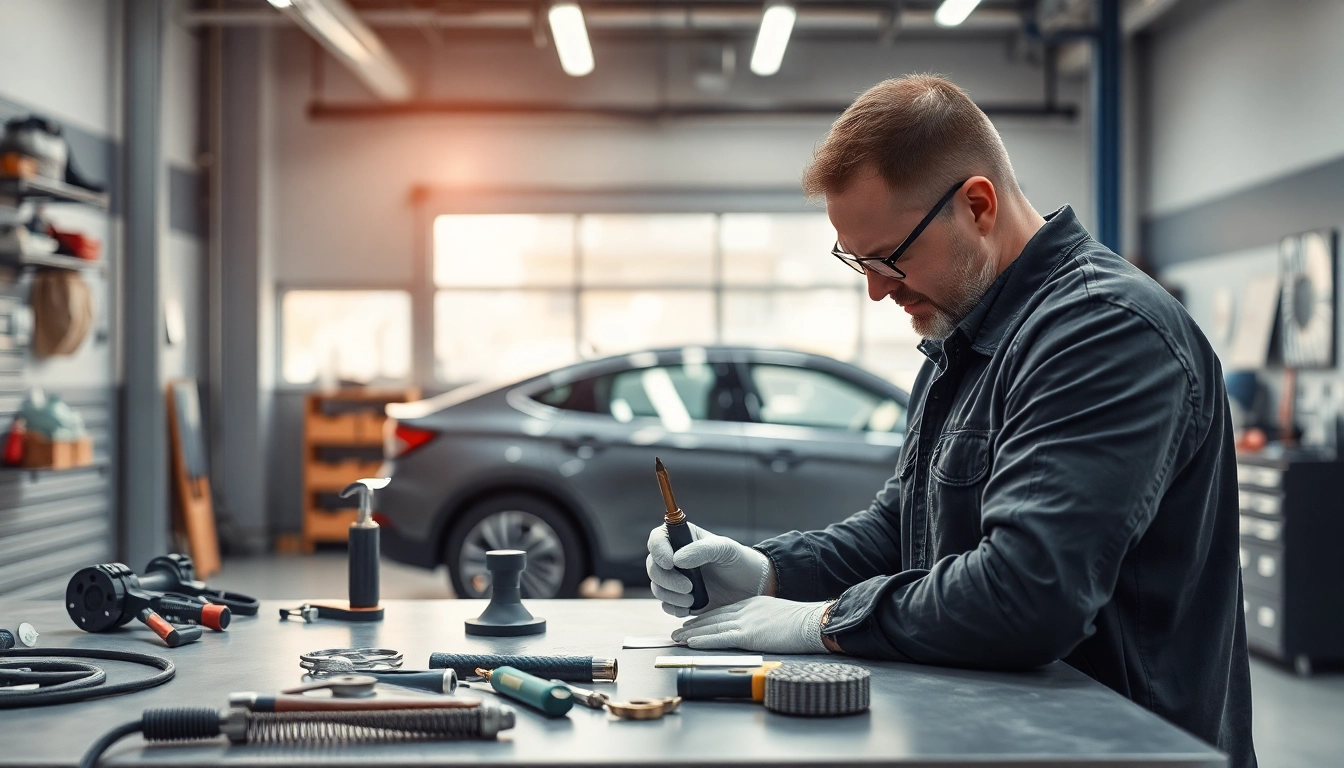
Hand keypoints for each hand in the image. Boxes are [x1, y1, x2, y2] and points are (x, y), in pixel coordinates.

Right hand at [646, 522, 770, 616]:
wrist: (750, 587)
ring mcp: (675, 580)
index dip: (658, 550)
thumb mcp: (724, 549)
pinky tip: (688, 608)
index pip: (657, 539)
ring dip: (670, 595)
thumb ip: (702, 550)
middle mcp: (673, 558)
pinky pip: (666, 605)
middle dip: (666, 579)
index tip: (669, 562)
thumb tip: (676, 559)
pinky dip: (673, 608)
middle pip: (652, 566)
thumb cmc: (737, 561)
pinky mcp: (679, 599)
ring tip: (691, 599)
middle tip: (687, 587)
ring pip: (657, 587)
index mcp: (681, 539)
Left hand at [671, 596, 828, 653]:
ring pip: (712, 627)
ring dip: (692, 633)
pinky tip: (692, 643)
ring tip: (677, 638)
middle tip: (677, 631)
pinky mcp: (749, 634)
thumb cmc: (803, 623)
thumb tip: (760, 632)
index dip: (706, 618)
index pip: (723, 611)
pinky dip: (704, 640)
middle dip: (694, 625)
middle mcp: (746, 609)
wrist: (813, 622)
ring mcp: (746, 621)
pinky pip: (721, 638)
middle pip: (713, 617)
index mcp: (753, 604)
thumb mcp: (779, 615)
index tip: (693, 623)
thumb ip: (764, 621)